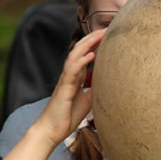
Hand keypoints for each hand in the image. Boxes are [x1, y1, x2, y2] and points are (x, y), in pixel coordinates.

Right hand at [32, 29, 104, 144]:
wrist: (51, 130)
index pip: (85, 55)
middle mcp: (70, 75)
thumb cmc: (67, 116)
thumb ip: (94, 89)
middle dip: (92, 39)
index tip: (107, 35)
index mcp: (76, 77)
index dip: (95, 44)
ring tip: (99, 35)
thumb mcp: (87, 100)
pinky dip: (81, 62)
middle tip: (106, 29)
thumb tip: (108, 83)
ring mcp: (66, 80)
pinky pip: (72, 71)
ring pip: (75, 56)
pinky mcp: (63, 88)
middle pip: (80, 51)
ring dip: (87, 44)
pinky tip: (91, 55)